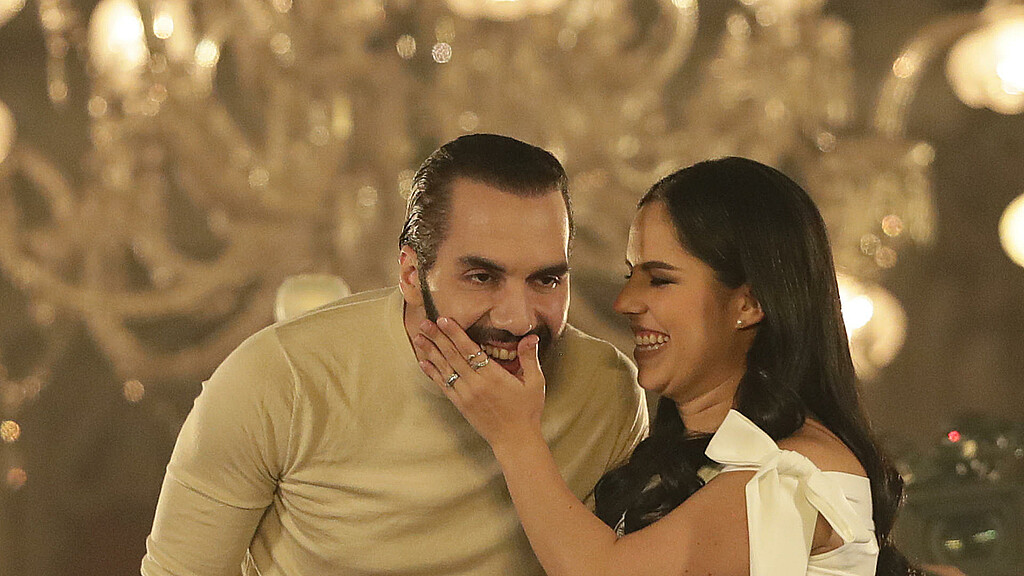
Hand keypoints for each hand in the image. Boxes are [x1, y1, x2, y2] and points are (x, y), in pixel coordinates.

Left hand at [413, 317, 545, 452]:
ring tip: (418, 338)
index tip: (444, 320)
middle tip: (424, 323)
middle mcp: (475, 384)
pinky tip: (423, 362)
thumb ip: (529, 358)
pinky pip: (443, 385)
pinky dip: (432, 373)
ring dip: (430, 352)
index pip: (470, 350)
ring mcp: (465, 395)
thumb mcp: (535, 383)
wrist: (514, 439)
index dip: (456, 334)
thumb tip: (531, 336)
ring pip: (444, 369)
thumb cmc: (527, 411)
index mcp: (493, 376)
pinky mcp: (460, 404)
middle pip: (452, 356)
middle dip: (437, 338)